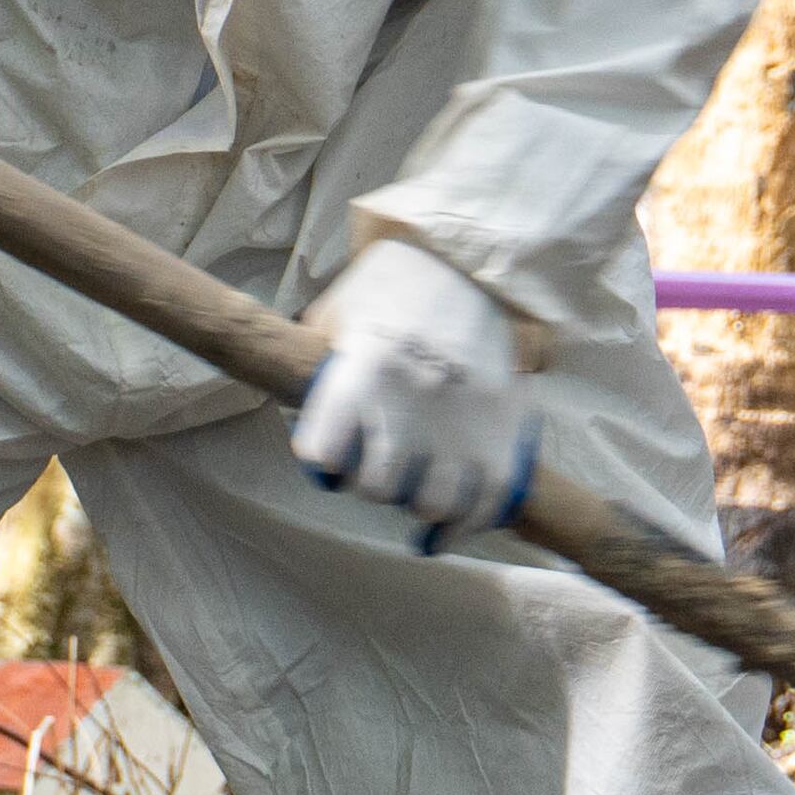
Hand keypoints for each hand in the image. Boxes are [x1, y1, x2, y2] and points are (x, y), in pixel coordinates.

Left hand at [289, 240, 536, 548]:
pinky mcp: (507, 432)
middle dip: (373, 484)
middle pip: (378, 487)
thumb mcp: (337, 312)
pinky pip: (486, 504)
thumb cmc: (396, 288)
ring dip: (418, 503)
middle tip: (380, 471)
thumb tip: (287, 399)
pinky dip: (463, 525)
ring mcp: (465, 422)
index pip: (325, 455)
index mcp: (364, 372)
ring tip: (418, 490)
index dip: (324, 462)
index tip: (332, 457)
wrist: (479, 266)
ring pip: (433, 503)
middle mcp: (413, 403)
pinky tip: (445, 528)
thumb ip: (316, 363)